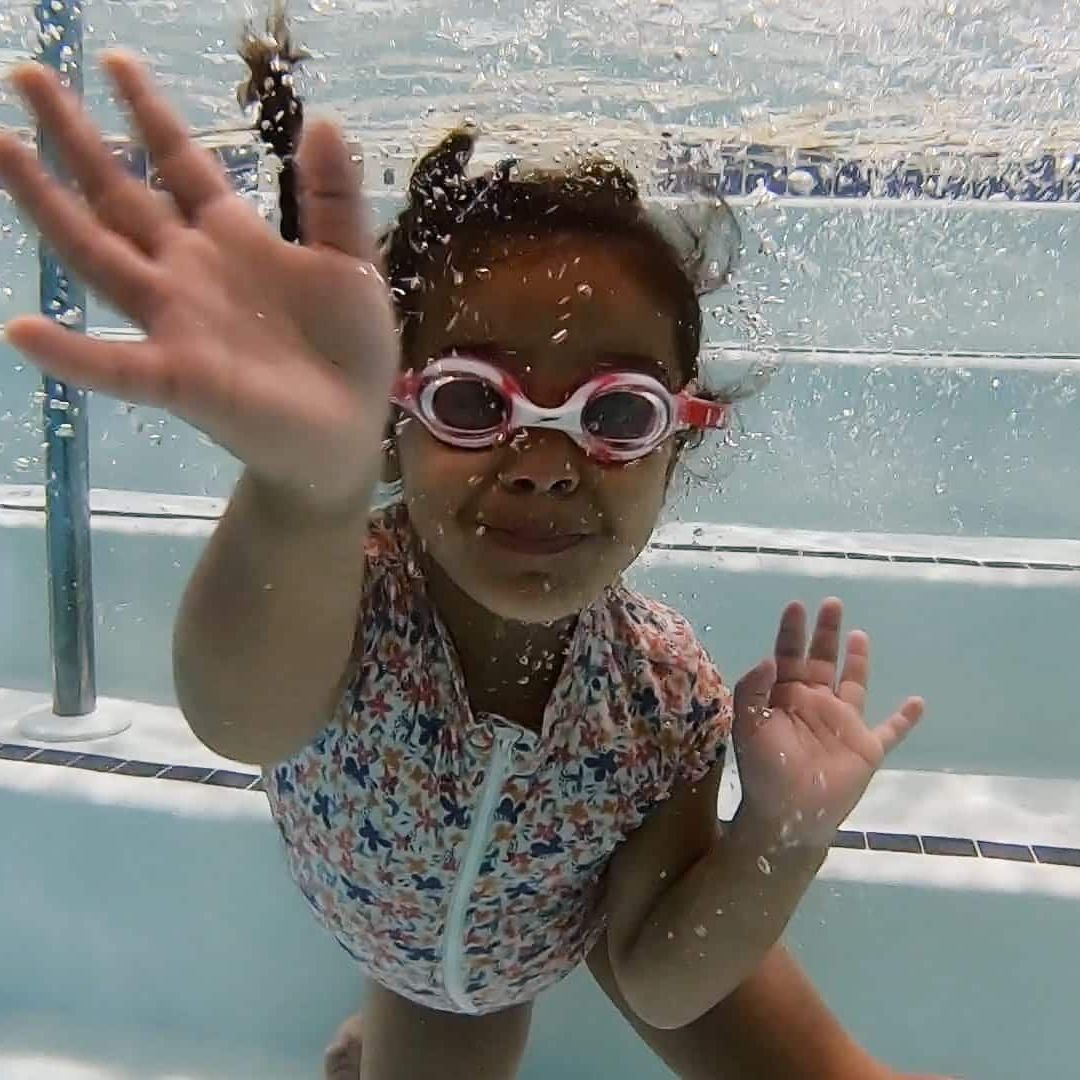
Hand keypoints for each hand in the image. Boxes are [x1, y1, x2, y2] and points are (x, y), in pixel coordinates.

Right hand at [0, 52, 397, 513]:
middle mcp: (189, 270)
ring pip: (99, 256)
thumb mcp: (353, 264)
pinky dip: (73, 353)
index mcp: (231, 238)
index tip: (114, 62)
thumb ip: (335, 198)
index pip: (180, 163)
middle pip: (121, 194)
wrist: (350, 428)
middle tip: (28, 75)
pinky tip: (24, 331)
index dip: (148, 114)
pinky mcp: (180, 377)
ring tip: (3, 148)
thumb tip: (325, 120)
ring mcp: (177, 322)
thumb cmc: (350, 350)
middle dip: (76, 137)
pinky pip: (117, 365)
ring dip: (48, 206)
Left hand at [731, 598, 923, 846]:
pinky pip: (891, 730)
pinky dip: (905, 718)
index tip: (797, 605)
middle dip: (826, 632)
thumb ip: (754, 690)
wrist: (788, 815)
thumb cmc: (764, 770)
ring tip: (859, 634)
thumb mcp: (749, 727)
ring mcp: (842, 724)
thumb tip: (769, 658)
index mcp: (785, 697)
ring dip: (858, 660)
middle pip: (822, 659)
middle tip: (832, 603)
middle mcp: (815, 704)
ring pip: (854, 684)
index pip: (788, 655)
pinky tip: (917, 701)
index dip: (792, 631)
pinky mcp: (866, 747)